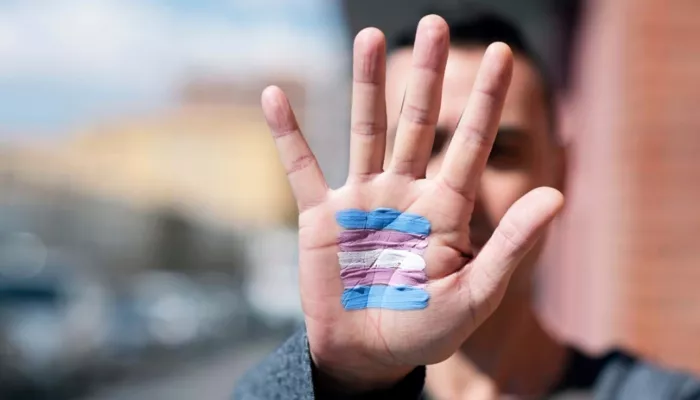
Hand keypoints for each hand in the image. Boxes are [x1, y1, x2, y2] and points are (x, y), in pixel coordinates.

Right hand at [260, 15, 562, 390]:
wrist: (369, 355)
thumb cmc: (427, 331)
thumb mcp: (476, 294)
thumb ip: (510, 245)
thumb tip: (558, 194)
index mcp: (445, 209)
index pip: (471, 144)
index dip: (488, 101)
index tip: (505, 56)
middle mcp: (405, 192)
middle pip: (418, 122)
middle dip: (428, 75)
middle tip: (438, 24)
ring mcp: (362, 200)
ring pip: (365, 130)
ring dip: (366, 84)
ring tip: (370, 36)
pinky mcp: (322, 217)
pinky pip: (302, 168)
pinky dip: (288, 134)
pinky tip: (274, 96)